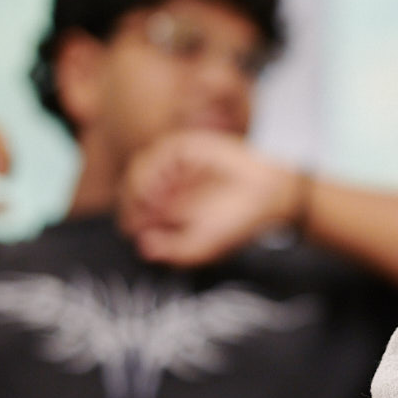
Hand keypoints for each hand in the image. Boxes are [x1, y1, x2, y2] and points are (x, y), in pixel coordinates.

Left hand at [120, 130, 304, 265]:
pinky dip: (155, 167)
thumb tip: (143, 245)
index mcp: (172, 206)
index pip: (134, 206)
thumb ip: (172, 251)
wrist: (268, 198)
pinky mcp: (192, 146)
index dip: (129, 217)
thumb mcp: (202, 248)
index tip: (134, 230)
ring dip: (140, 184)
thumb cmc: (240, 222)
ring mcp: (181, 164)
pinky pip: (160, 150)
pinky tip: (162, 186)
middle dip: (130, 201)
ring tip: (152, 202)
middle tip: (142, 215)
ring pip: (141, 165)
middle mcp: (173, 183)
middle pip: (131, 184)